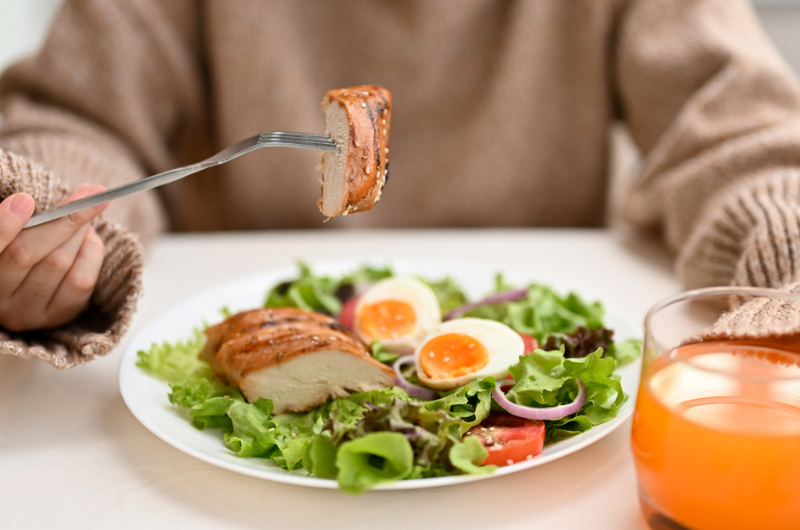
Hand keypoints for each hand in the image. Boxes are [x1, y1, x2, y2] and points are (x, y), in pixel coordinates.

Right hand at [0, 185, 107, 331]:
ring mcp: (24, 312)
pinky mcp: (54, 318)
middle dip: (61, 219)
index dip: (4, 224)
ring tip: (86, 216)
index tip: (24, 199)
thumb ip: (30, 214)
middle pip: (26, 253)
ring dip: (78, 233)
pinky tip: (89, 240)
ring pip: (57, 262)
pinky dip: (90, 253)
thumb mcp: (18, 232)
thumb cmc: (21, 245)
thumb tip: (80, 193)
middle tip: (89, 195)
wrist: (33, 286)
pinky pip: (80, 281)